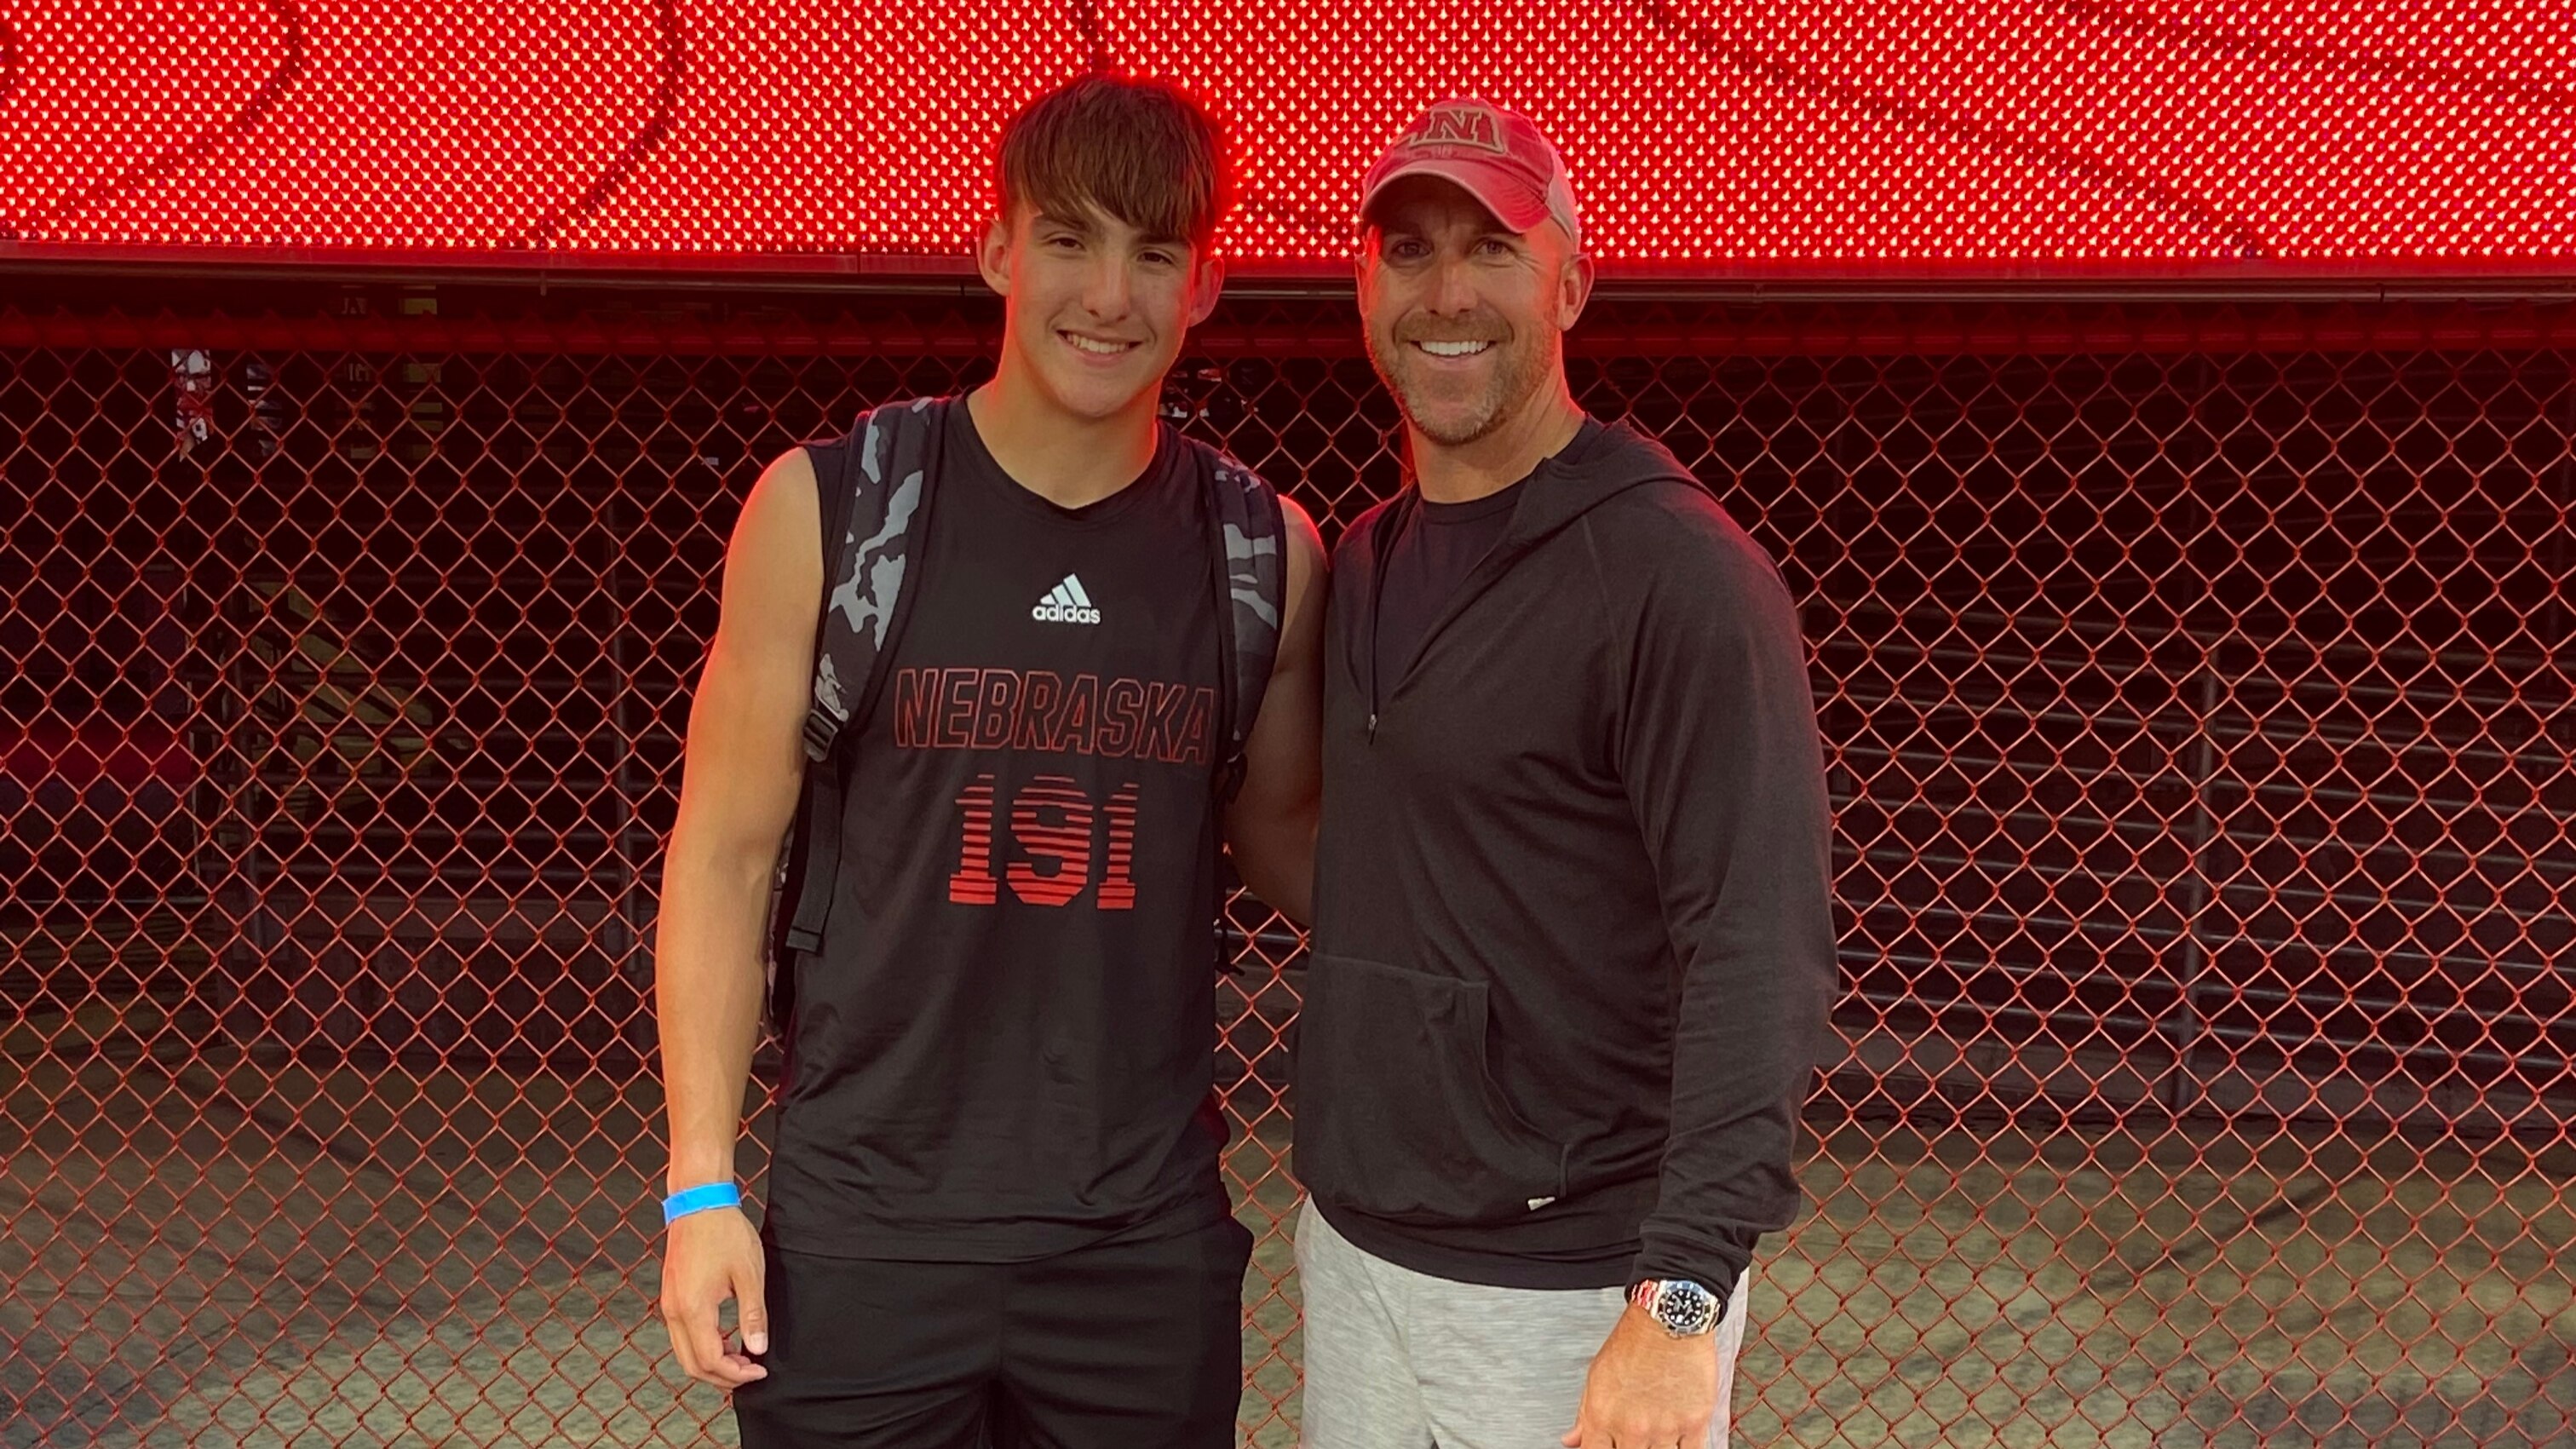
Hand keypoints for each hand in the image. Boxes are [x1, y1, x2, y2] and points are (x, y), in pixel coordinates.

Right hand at [658, 1207, 769, 1389]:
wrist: (699, 1203)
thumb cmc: (724, 1233)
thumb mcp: (748, 1275)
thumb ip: (752, 1315)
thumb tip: (757, 1348)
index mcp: (693, 1308)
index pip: (710, 1360)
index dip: (736, 1374)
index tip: (759, 1371)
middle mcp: (674, 1311)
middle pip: (691, 1365)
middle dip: (721, 1377)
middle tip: (750, 1372)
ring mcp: (669, 1304)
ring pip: (684, 1352)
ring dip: (711, 1363)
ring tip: (740, 1358)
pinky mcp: (671, 1296)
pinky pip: (681, 1335)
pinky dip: (702, 1346)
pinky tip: (724, 1340)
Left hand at [1562, 1303, 1716, 1448]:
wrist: (1669, 1319)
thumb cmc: (1634, 1341)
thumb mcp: (1597, 1374)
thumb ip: (1584, 1413)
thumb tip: (1572, 1439)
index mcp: (1602, 1417)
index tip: (1606, 1446)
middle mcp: (1632, 1428)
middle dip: (1628, 1448)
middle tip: (1634, 1435)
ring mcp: (1664, 1429)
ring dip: (1655, 1448)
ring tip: (1654, 1435)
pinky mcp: (1694, 1423)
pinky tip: (1677, 1441)